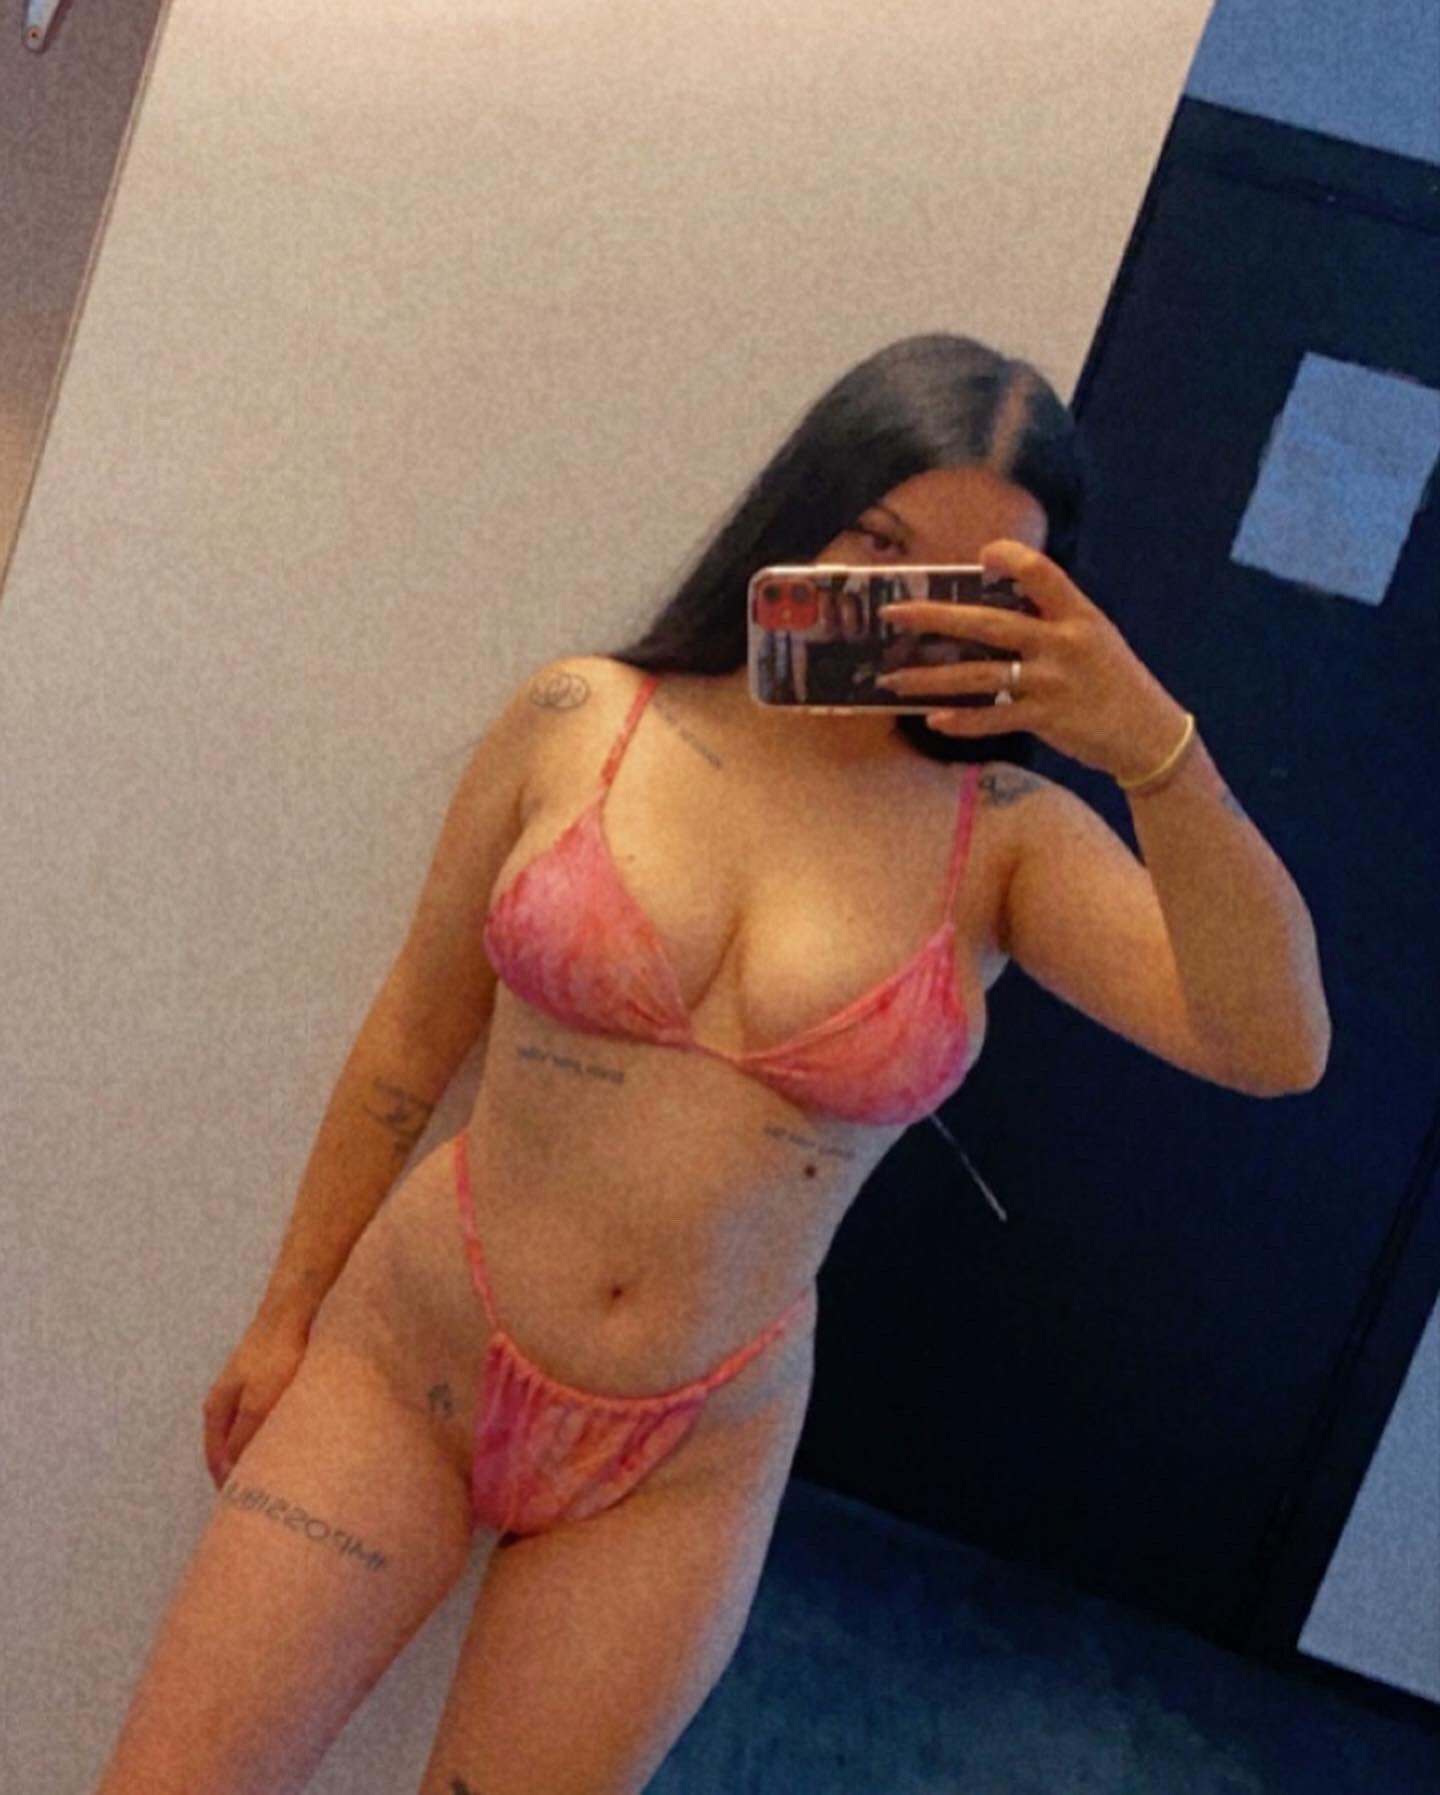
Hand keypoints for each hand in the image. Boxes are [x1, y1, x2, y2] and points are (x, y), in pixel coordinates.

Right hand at [201, 1310, 310, 1490]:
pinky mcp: (268, 1385)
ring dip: (261, 1457)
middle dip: (245, 1475)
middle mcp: (227, 1404)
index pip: (217, 1462)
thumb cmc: (275, 1357)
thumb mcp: (259, 1403)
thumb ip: (244, 1438)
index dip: (230, 1487)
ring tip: (282, 1480)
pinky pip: (266, 1422)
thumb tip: (231, 1473)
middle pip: (230, 1451)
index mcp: (217, 1411)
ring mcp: (246, 1393)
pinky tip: (294, 1445)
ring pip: (250, 1437)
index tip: (247, 1510)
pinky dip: (275, 1438)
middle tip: (266, 1500)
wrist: (293, 1312)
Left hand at [875, 541, 1189, 783]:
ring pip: (980, 677)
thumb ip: (1051, 617)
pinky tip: (935, 720)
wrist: (1149, 734)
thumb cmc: (1114, 680)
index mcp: (1078, 614)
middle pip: (989, 624)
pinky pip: (995, 719)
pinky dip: (964, 720)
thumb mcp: (1095, 635)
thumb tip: (994, 604)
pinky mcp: (1047, 719)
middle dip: (936, 617)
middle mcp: (1063, 643)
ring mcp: (1052, 682)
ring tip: (892, 679)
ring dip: (931, 678)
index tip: (981, 554)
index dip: (1010, 558)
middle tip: (893, 613)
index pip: (1041, 573)